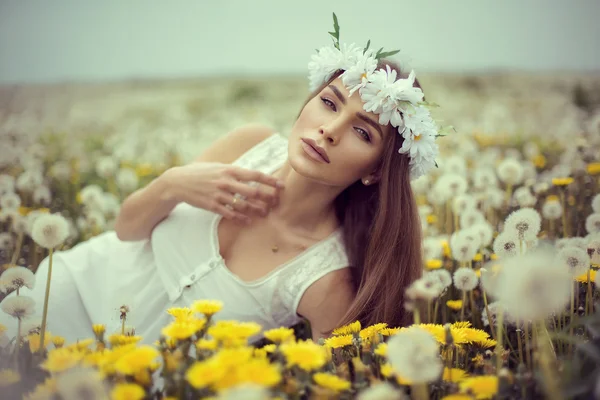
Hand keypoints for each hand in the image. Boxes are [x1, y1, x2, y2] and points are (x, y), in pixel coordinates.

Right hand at [162, 162, 283, 223]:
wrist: (178, 182)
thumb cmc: (200, 172)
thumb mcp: (217, 166)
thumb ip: (234, 171)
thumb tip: (251, 174)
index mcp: (229, 169)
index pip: (254, 174)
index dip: (270, 181)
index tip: (281, 186)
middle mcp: (225, 181)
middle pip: (252, 191)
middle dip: (266, 197)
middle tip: (275, 203)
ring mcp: (218, 194)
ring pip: (243, 205)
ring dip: (256, 210)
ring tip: (265, 214)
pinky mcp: (212, 205)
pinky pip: (230, 214)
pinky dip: (240, 218)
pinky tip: (248, 221)